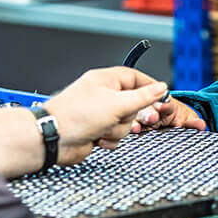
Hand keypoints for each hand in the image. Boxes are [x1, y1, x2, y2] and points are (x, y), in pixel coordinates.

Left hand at [44, 67, 169, 164]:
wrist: (56, 138)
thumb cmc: (77, 115)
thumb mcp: (117, 104)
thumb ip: (143, 97)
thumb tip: (160, 88)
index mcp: (105, 80)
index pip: (134, 77)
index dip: (149, 86)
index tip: (161, 95)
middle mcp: (102, 95)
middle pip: (132, 104)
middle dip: (127, 116)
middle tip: (118, 116)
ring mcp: (99, 113)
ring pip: (125, 123)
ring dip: (116, 130)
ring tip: (102, 128)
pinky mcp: (96, 130)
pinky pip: (115, 135)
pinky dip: (108, 139)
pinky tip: (96, 138)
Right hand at [132, 98, 205, 132]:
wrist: (168, 125)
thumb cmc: (177, 120)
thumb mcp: (186, 121)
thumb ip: (192, 123)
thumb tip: (201, 125)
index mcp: (166, 106)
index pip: (165, 105)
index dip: (165, 106)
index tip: (163, 107)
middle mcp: (151, 110)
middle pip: (148, 110)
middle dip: (148, 113)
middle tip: (151, 118)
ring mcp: (141, 119)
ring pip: (136, 118)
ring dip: (136, 122)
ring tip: (136, 128)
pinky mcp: (133, 128)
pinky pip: (129, 128)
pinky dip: (127, 131)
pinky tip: (126, 134)